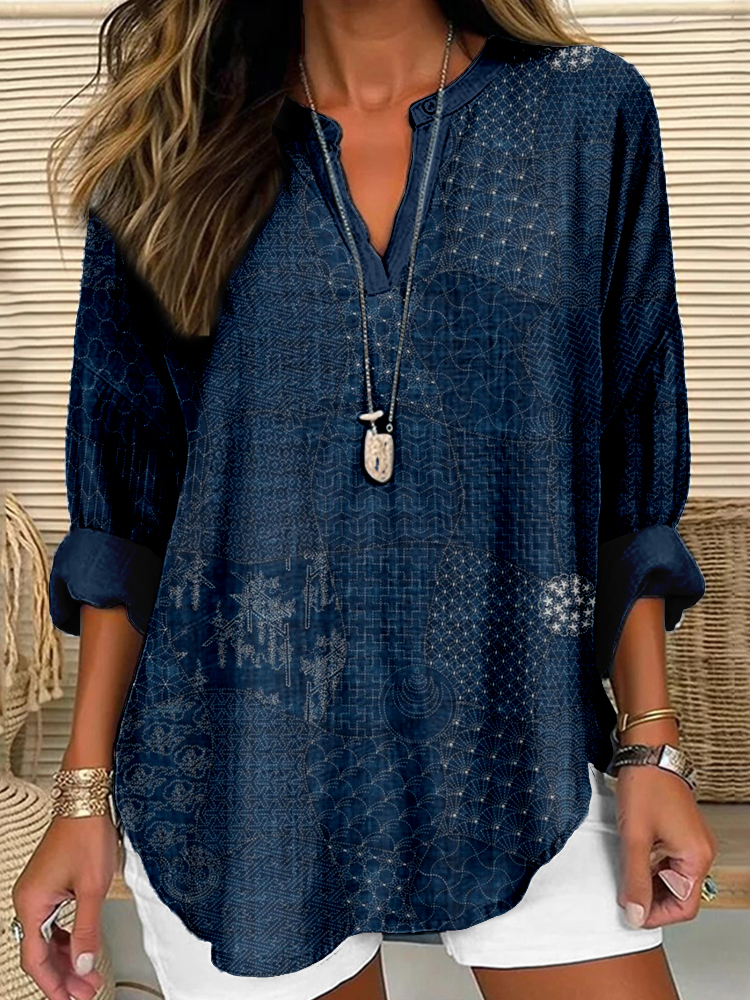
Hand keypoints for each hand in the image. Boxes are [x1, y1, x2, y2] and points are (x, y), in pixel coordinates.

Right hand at [11, 813, 119, 999]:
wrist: (87, 802)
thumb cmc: (86, 835)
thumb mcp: (92, 888)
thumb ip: (87, 931)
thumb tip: (85, 965)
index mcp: (31, 903)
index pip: (35, 959)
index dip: (54, 984)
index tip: (72, 999)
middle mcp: (28, 899)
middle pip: (40, 952)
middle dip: (64, 975)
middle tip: (86, 992)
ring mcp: (37, 892)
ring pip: (47, 939)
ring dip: (67, 959)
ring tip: (88, 976)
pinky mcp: (49, 885)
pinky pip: (53, 923)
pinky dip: (67, 939)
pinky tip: (80, 949)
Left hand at [615, 763, 719, 928]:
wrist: (647, 752)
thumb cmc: (645, 786)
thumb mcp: (635, 838)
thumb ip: (635, 880)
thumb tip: (635, 913)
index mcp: (696, 857)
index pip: (684, 907)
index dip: (656, 915)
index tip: (631, 913)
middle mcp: (700, 851)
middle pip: (680, 894)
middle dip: (652, 899)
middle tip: (624, 896)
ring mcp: (691, 841)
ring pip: (673, 878)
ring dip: (650, 883)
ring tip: (625, 877)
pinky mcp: (681, 832)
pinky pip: (670, 861)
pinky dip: (652, 867)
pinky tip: (632, 861)